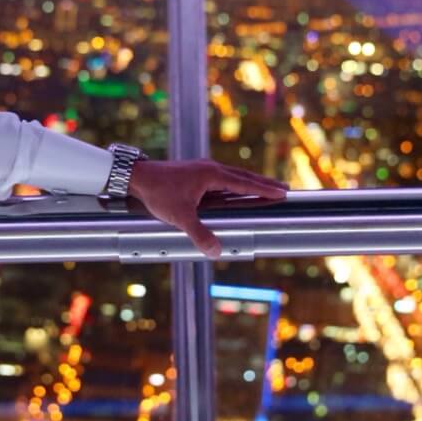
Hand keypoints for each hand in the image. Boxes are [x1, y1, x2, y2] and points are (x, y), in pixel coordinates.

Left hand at [125, 158, 287, 257]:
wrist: (137, 177)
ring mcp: (203, 169)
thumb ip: (199, 234)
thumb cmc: (158, 193)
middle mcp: (210, 168)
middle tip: (283, 188)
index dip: (264, 189)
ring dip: (251, 182)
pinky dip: (236, 183)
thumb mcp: (180, 216)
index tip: (282, 192)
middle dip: (264, 183)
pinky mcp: (196, 172)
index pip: (245, 183)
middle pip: (244, 176)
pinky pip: (223, 178)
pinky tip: (237, 190)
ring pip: (234, 176)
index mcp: (211, 175)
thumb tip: (216, 251)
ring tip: (265, 188)